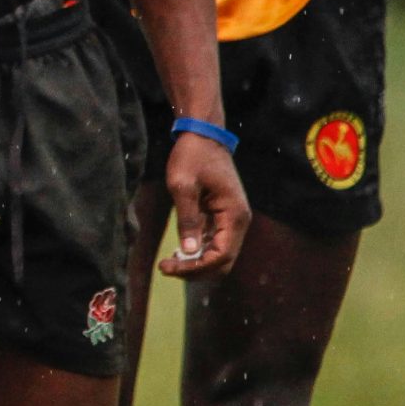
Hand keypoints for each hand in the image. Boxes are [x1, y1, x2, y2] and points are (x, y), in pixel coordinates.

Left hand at [158, 132, 250, 280]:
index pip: (222, 256)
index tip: (169, 268)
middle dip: (196, 270)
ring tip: (168, 263)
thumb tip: (189, 252)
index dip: (197, 267)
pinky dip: (198, 252)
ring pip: (219, 255)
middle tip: (165, 268)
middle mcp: (239, 222)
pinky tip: (178, 252)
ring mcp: (232, 220)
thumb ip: (187, 219)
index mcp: (234, 215)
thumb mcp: (182, 185)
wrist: (202, 135)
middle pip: (223, 261)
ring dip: (196, 264)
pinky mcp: (222, 217)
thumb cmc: (192, 156)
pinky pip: (215, 243)